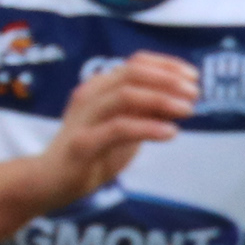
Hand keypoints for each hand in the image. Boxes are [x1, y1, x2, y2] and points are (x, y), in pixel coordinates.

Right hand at [35, 52, 196, 204]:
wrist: (49, 181)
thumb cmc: (93, 152)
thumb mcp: (127, 129)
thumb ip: (149, 113)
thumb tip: (183, 100)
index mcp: (101, 88)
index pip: (136, 63)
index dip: (168, 66)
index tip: (193, 77)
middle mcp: (92, 95)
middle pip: (133, 73)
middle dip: (169, 79)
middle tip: (195, 93)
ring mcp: (85, 117)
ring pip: (125, 96)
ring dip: (162, 100)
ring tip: (188, 110)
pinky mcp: (83, 143)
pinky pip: (119, 128)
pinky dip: (149, 127)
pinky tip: (171, 133)